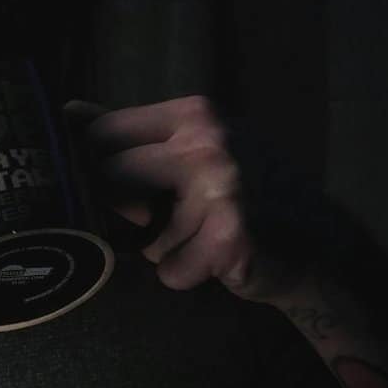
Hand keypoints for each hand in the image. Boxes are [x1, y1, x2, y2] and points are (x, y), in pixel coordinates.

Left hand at [63, 96, 304, 303]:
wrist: (320, 241)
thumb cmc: (247, 191)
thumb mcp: (195, 145)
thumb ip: (131, 131)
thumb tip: (67, 112)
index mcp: (194, 113)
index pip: (103, 134)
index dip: (89, 167)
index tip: (97, 187)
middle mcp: (207, 142)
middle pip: (111, 180)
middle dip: (125, 212)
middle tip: (156, 219)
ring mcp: (221, 188)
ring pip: (143, 236)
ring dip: (164, 250)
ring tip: (202, 239)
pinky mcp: (230, 237)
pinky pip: (171, 270)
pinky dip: (186, 274)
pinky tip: (216, 261)